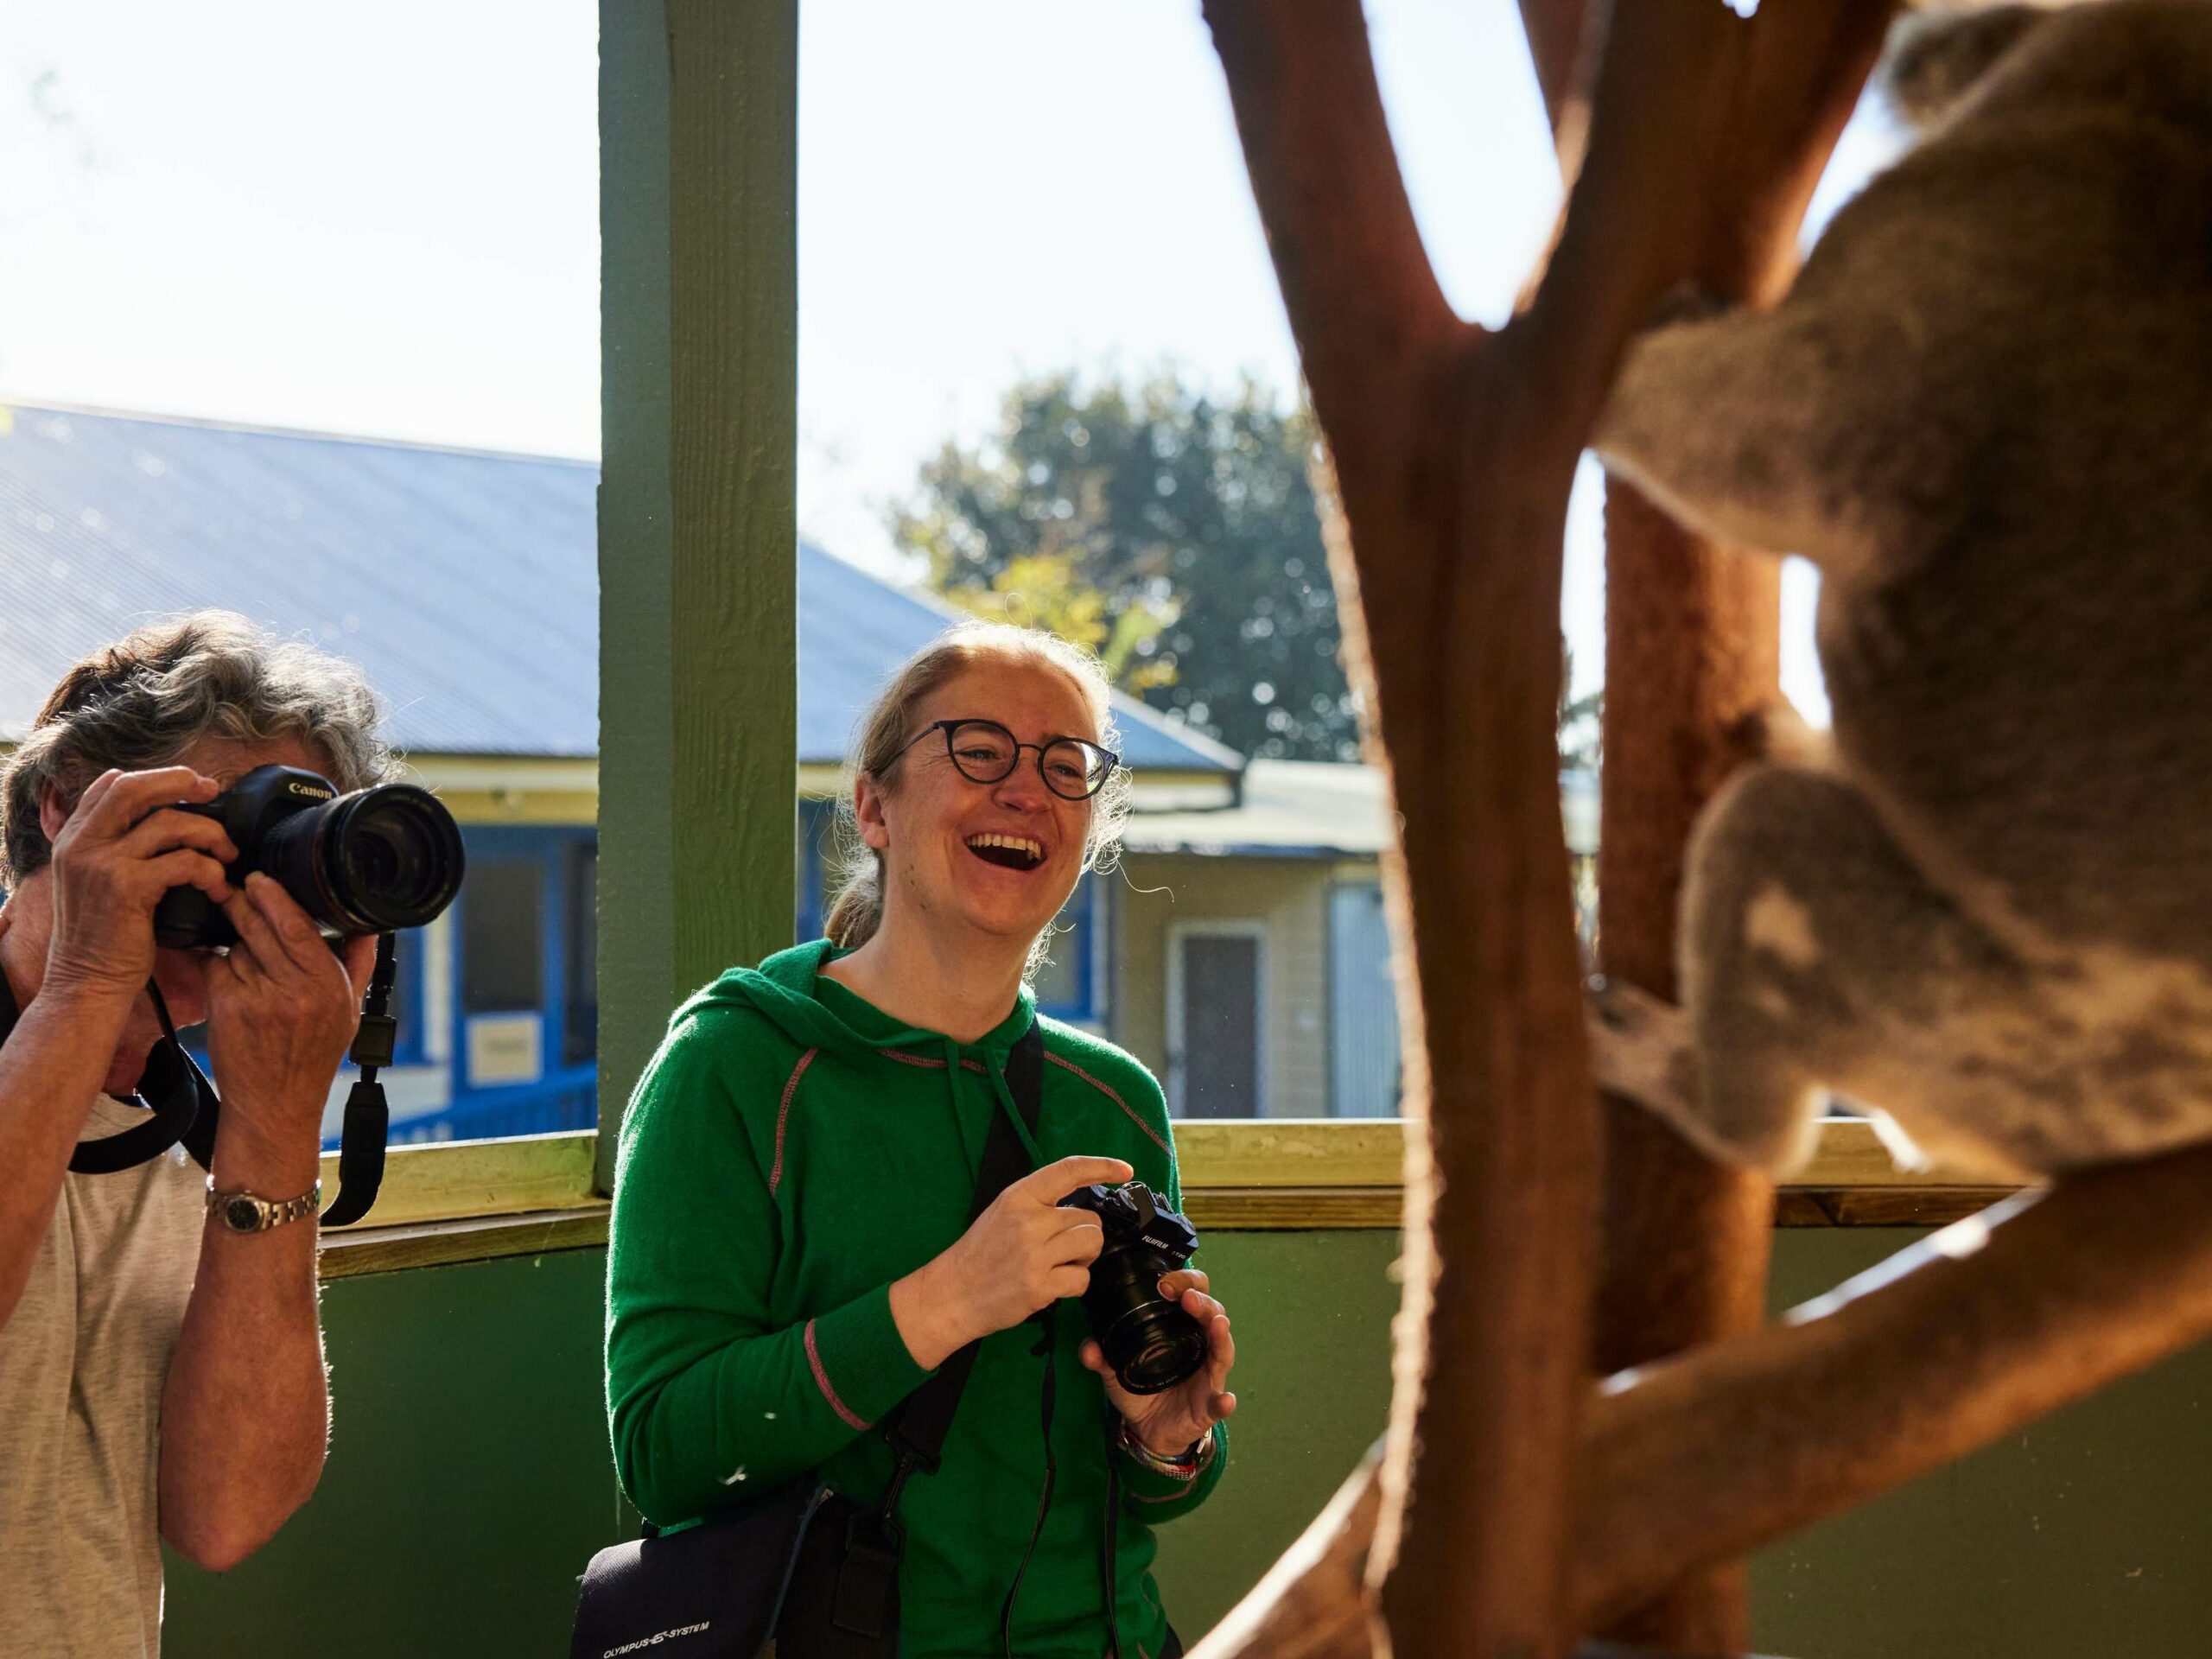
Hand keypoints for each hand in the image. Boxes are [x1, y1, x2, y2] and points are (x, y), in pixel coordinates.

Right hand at [40, 767, 235, 1002]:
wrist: (87, 984)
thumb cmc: (103, 940)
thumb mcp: (94, 885)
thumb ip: (113, 850)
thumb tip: (156, 821)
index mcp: (73, 840)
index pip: (109, 786)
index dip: (152, 778)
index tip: (187, 785)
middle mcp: (81, 845)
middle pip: (134, 788)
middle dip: (180, 782)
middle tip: (213, 791)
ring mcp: (101, 863)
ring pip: (168, 822)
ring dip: (210, 833)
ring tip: (228, 854)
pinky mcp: (126, 887)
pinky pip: (184, 861)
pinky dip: (211, 871)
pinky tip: (219, 888)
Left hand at [204, 874, 374, 1183]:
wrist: (274, 1105)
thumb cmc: (312, 1058)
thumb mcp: (349, 1012)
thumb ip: (358, 964)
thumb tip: (368, 926)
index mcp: (328, 986)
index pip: (300, 926)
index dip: (276, 897)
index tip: (261, 880)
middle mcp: (295, 991)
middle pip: (262, 927)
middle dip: (245, 905)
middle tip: (237, 892)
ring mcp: (257, 999)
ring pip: (237, 947)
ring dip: (236, 944)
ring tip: (244, 958)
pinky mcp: (226, 1008)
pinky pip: (216, 968)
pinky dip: (218, 966)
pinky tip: (228, 977)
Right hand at [891, 1154, 1132, 1367]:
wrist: (951, 1294)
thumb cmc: (980, 1253)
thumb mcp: (1003, 1213)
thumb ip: (1039, 1204)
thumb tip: (1083, 1206)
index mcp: (1019, 1197)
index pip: (1069, 1171)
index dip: (1103, 1166)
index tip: (1125, 1170)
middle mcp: (1029, 1221)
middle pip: (1089, 1219)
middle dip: (1085, 1235)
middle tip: (1064, 1249)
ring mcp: (1035, 1254)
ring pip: (1091, 1244)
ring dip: (1085, 1257)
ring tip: (1062, 1265)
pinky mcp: (1040, 1286)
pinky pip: (1082, 1279)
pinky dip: (1075, 1284)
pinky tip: (1054, 1285)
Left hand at [1081, 1266, 1236, 1458]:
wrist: (1148, 1429)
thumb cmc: (1141, 1388)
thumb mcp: (1116, 1369)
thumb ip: (1102, 1356)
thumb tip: (1089, 1348)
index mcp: (1182, 1329)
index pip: (1192, 1294)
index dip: (1184, 1282)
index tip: (1164, 1283)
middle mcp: (1201, 1346)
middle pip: (1213, 1315)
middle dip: (1203, 1303)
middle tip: (1187, 1297)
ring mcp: (1208, 1376)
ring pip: (1223, 1352)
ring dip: (1221, 1337)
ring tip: (1219, 1325)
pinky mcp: (1208, 1406)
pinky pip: (1219, 1404)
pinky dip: (1223, 1402)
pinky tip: (1225, 1400)